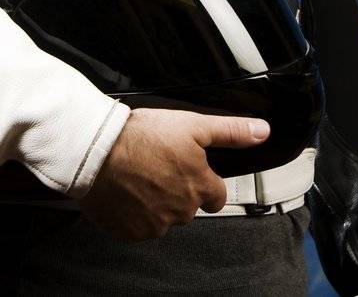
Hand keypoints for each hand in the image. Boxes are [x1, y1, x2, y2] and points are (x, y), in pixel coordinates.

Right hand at [78, 108, 267, 241]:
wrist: (96, 151)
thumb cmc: (140, 136)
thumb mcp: (192, 124)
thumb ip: (230, 131)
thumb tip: (262, 132)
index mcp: (200, 187)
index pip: (216, 195)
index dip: (204, 181)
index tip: (187, 170)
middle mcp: (182, 211)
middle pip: (189, 206)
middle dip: (177, 190)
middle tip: (157, 166)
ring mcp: (156, 225)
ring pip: (164, 217)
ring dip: (156, 202)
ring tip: (138, 176)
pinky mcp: (132, 233)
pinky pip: (140, 227)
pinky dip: (135, 214)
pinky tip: (126, 191)